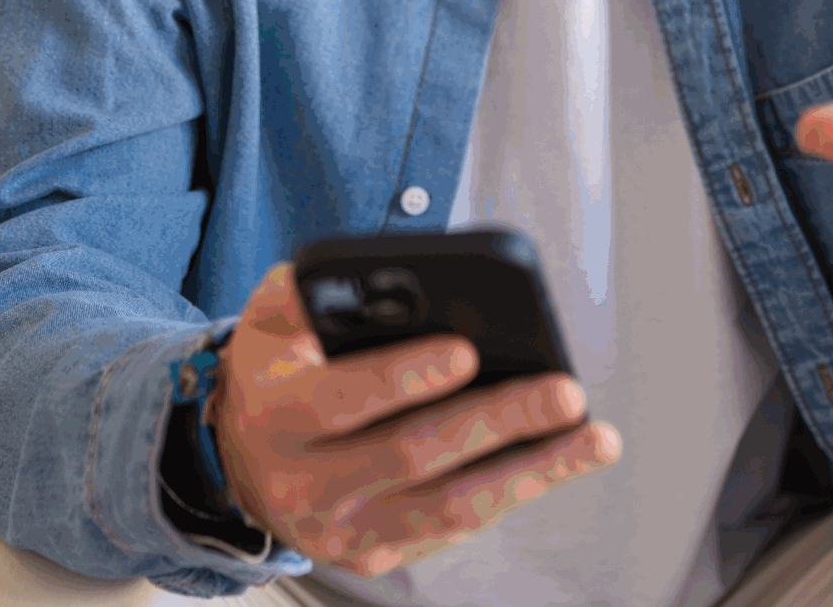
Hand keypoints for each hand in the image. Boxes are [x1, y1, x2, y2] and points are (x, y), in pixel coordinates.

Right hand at [207, 263, 621, 577]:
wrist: (238, 461)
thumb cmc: (275, 373)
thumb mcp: (269, 320)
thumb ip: (315, 292)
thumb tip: (389, 276)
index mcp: (276, 414)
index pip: (344, 400)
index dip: (406, 377)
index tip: (467, 350)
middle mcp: (305, 484)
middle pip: (412, 456)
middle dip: (498, 421)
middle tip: (564, 392)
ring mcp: (343, 531)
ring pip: (448, 508)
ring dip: (531, 472)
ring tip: (593, 438)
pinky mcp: (375, 556)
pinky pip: (453, 529)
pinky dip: (512, 493)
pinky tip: (559, 462)